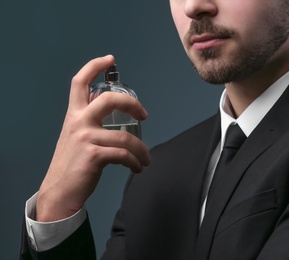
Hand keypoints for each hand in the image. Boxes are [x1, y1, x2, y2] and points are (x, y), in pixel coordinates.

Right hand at [36, 55, 149, 221]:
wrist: (60, 190)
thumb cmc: (73, 164)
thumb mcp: (76, 137)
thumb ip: (91, 124)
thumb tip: (118, 122)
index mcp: (74, 115)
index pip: (79, 82)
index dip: (94, 66)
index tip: (109, 59)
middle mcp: (78, 122)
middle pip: (110, 100)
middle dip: (132, 105)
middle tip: (144, 116)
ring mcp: (85, 138)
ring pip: (125, 138)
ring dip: (141, 150)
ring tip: (145, 159)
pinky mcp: (94, 155)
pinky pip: (124, 155)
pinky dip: (135, 162)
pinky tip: (137, 168)